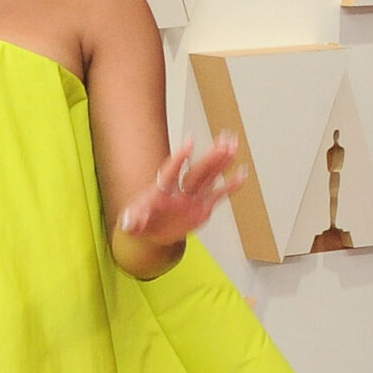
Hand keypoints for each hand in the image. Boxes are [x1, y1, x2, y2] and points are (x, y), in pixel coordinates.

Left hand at [119, 133, 244, 242]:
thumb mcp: (133, 224)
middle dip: (210, 157)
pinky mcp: (203, 206)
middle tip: (223, 141)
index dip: (180, 159)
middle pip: (196, 171)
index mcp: (161, 191)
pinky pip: (219, 194)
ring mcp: (192, 197)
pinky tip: (242, 173)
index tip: (190, 143)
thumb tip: (130, 222)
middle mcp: (179, 190)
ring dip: (221, 161)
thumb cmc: (140, 223)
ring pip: (209, 176)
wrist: (153, 232)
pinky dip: (230, 185)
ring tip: (233, 146)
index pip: (171, 173)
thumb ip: (133, 222)